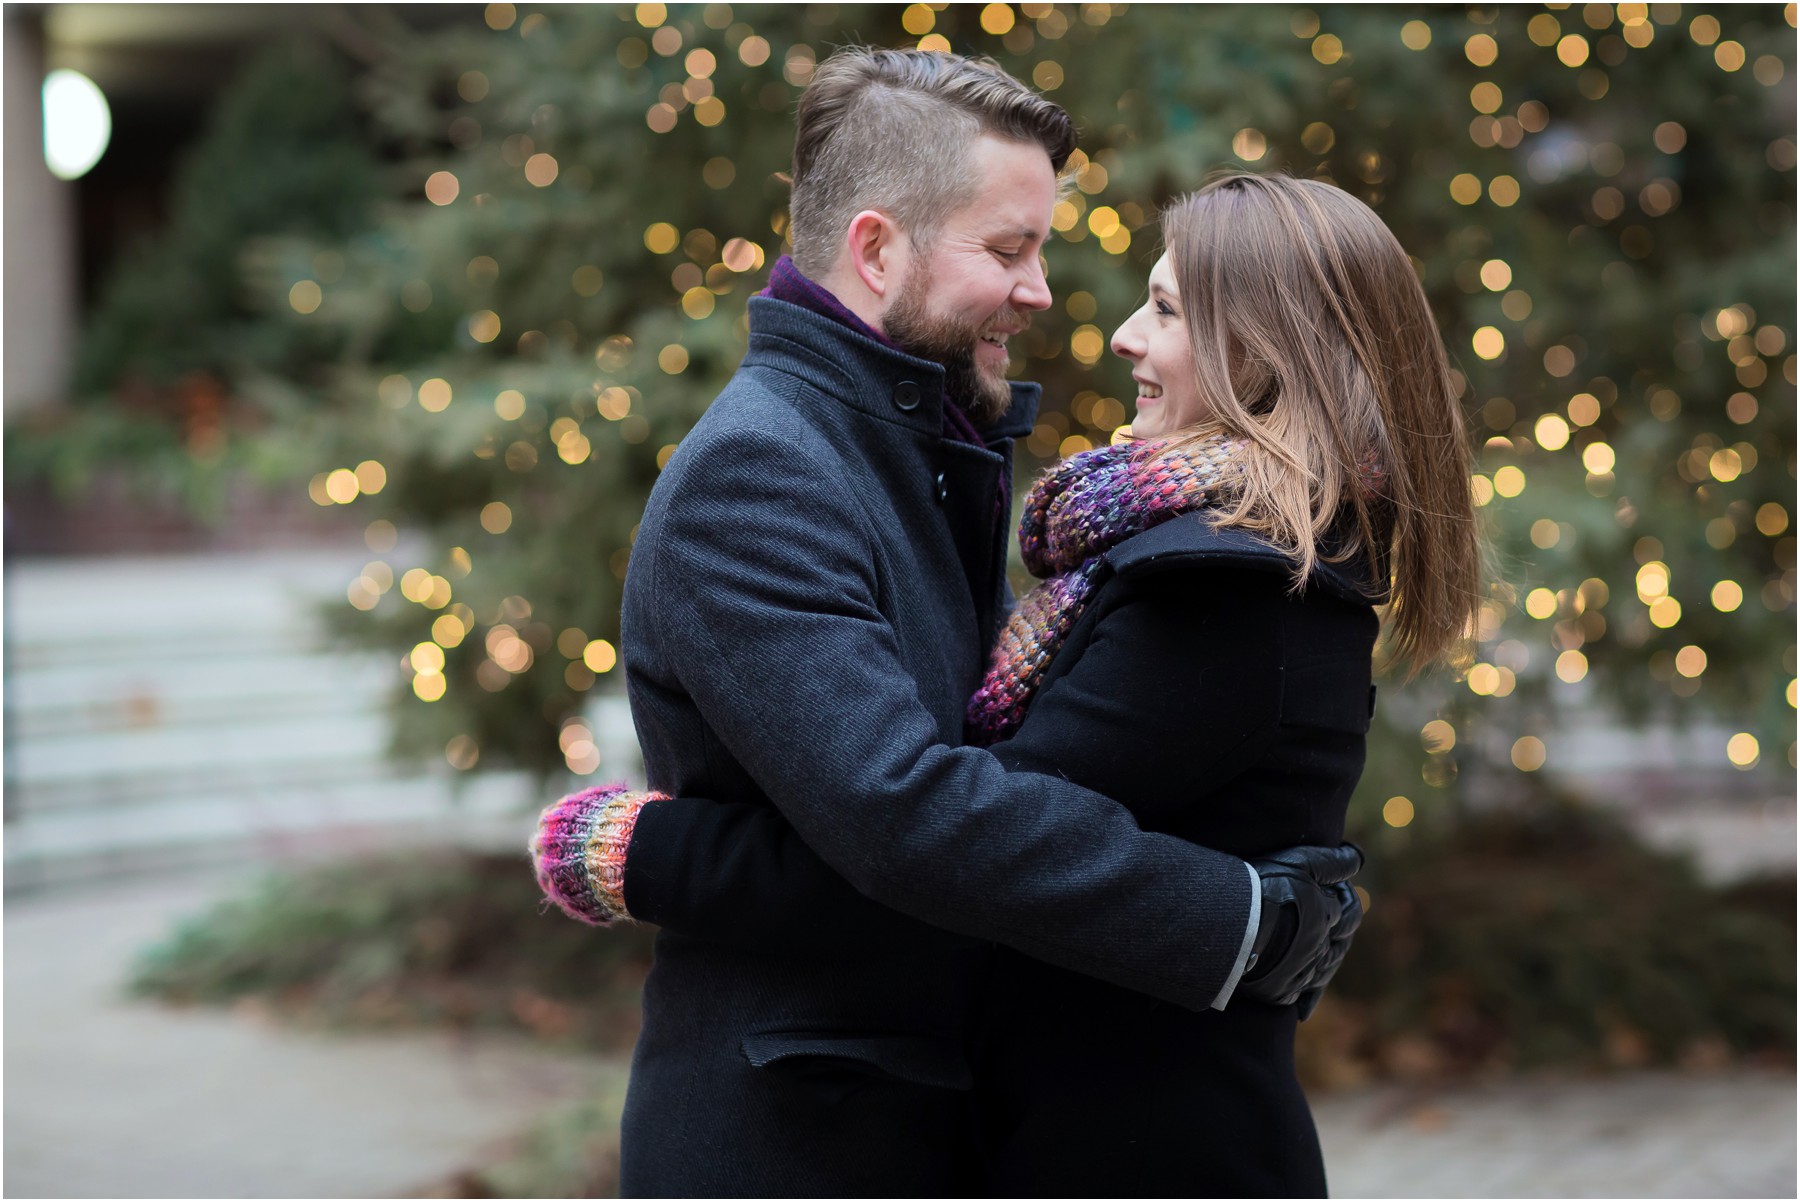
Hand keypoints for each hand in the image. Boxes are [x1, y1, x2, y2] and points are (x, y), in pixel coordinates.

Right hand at [1236, 842, 1362, 1013]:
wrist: (1226, 926)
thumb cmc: (1263, 888)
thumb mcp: (1299, 863)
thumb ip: (1331, 862)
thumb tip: (1359, 857)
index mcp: (1328, 918)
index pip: (1349, 911)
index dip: (1341, 899)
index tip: (1329, 890)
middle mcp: (1320, 949)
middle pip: (1340, 946)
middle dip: (1338, 935)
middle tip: (1328, 926)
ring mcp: (1301, 973)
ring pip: (1323, 972)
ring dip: (1324, 964)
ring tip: (1316, 956)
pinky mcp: (1280, 991)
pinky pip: (1298, 993)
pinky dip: (1303, 992)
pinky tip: (1300, 992)